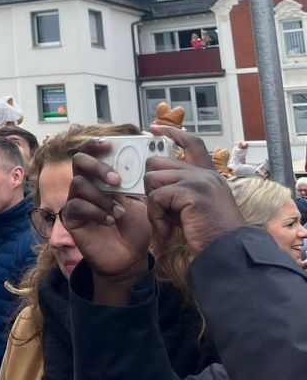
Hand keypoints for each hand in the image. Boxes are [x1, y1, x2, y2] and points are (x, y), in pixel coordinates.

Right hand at [64, 142, 151, 303]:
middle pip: (78, 161)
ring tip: (119, 211)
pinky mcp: (71, 218)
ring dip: (102, 196)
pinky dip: (96, 211)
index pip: (91, 152)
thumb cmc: (135, 227)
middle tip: (117, 180)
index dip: (96, 144)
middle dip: (98, 167)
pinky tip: (110, 220)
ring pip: (78, 184)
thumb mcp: (140, 201)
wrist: (129, 257)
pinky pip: (77, 205)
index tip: (110, 144)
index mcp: (101, 177)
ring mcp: (76, 200)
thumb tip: (137, 160)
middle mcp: (86, 185)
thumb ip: (134, 181)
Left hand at [145, 126, 243, 253]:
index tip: (154, 129)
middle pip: (158, 162)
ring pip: (153, 179)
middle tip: (158, 206)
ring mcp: (199, 181)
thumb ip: (180, 189)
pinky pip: (156, 197)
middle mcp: (205, 174)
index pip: (191, 142)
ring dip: (152, 203)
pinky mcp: (191, 193)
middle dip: (150, 184)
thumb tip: (153, 181)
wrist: (228, 251)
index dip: (171, 132)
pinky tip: (166, 229)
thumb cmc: (210, 233)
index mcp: (209, 175)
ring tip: (164, 221)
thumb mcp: (195, 205)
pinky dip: (155, 215)